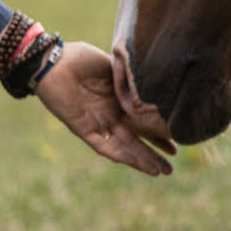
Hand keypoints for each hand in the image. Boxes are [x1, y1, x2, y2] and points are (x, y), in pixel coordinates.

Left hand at [34, 41, 175, 176]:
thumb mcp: (113, 65)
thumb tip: (154, 83)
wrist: (53, 61)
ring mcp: (98, 123)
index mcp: (119, 101)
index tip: (177, 142)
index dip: (159, 134)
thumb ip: (130, 78)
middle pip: (136, 140)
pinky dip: (118, 154)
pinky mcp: (83, 128)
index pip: (143, 122)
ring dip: (140, 159)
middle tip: (171, 169)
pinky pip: (103, 145)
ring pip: (123, 146)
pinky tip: (133, 162)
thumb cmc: (80, 58)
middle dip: (153, 155)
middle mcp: (111, 116)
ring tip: (159, 171)